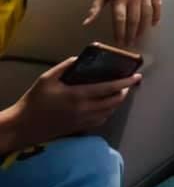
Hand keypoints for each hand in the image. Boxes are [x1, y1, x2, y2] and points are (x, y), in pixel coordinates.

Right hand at [10, 57, 141, 148]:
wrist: (23, 126)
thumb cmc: (35, 100)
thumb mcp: (48, 78)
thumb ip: (66, 66)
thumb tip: (81, 58)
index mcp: (78, 95)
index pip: (109, 88)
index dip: (125, 82)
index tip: (137, 76)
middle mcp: (84, 109)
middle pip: (114, 102)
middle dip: (125, 92)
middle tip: (129, 83)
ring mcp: (83, 121)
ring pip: (109, 112)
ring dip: (117, 103)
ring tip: (119, 92)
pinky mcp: (79, 128)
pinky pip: (100, 120)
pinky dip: (108, 112)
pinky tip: (105, 105)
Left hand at [84, 0, 161, 46]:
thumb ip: (96, 7)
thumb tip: (86, 23)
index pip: (119, 19)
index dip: (120, 33)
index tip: (119, 42)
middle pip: (134, 20)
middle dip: (131, 34)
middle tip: (129, 44)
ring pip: (146, 15)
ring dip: (143, 28)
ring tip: (139, 37)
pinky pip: (157, 6)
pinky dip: (156, 16)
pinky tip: (153, 25)